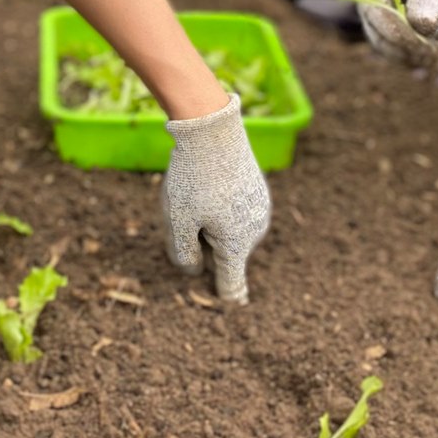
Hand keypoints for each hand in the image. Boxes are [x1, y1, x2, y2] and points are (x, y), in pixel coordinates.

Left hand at [162, 95, 270, 303]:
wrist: (212, 130)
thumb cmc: (193, 179)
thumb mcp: (178, 222)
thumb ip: (185, 256)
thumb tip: (196, 272)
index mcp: (237, 246)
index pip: (232, 286)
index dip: (224, 297)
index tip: (229, 308)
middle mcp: (254, 232)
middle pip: (224, 255)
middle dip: (204, 246)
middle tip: (185, 216)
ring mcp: (259, 210)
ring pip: (229, 232)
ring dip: (211, 225)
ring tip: (196, 195)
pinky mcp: (257, 191)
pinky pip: (235, 212)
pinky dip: (220, 207)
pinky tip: (208, 183)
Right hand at [352, 0, 437, 66]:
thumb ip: (425, 3)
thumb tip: (422, 30)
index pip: (380, 20)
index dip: (403, 37)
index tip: (430, 46)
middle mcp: (370, 6)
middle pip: (382, 41)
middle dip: (413, 51)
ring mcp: (381, 21)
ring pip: (393, 52)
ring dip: (422, 56)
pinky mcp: (395, 32)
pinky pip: (405, 53)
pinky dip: (426, 54)